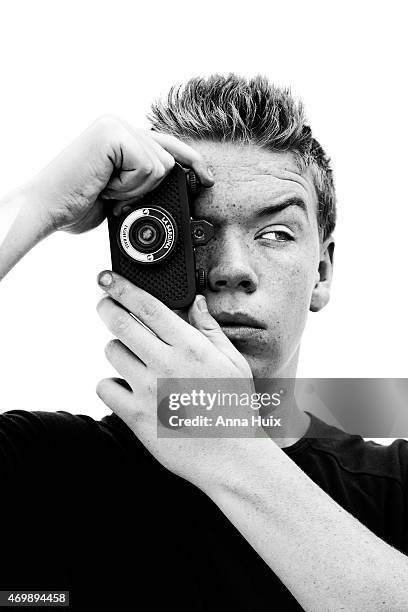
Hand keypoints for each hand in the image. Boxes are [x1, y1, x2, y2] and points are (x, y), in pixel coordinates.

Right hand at [25, 116, 213, 233]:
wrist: (47, 210)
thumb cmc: (76, 204)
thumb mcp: (121, 191)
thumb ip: (144, 178)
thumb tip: (176, 179)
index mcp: (121, 136)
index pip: (167, 145)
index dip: (191, 162)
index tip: (208, 178)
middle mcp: (118, 124)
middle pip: (167, 160)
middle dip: (145, 189)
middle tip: (112, 195)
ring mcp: (115, 125)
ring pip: (160, 167)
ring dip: (134, 190)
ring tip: (105, 189)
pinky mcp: (113, 134)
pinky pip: (147, 168)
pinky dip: (128, 187)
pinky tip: (103, 185)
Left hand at [95, 271, 254, 491]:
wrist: (231, 457)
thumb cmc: (234, 408)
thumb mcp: (232, 363)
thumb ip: (210, 330)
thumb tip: (196, 304)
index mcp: (191, 347)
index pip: (148, 306)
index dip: (123, 287)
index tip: (108, 278)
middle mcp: (166, 364)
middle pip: (120, 322)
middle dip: (106, 306)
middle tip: (104, 303)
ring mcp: (148, 390)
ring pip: (112, 352)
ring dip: (118, 349)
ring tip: (134, 358)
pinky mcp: (135, 416)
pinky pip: (104, 387)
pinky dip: (111, 383)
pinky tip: (128, 386)